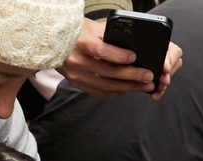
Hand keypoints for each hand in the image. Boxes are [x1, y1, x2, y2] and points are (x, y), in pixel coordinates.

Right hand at [58, 18, 182, 99]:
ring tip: (144, 86)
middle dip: (131, 76)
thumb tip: (131, 47)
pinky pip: (99, 91)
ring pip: (105, 86)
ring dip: (128, 87)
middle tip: (148, 77)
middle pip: (107, 73)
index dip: (119, 56)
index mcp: (81, 44)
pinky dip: (115, 91)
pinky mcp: (77, 83)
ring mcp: (77, 75)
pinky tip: (128, 89)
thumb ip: (109, 37)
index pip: (101, 52)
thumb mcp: (92, 28)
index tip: (134, 57)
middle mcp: (78, 62)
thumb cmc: (76, 32)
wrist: (53, 43)